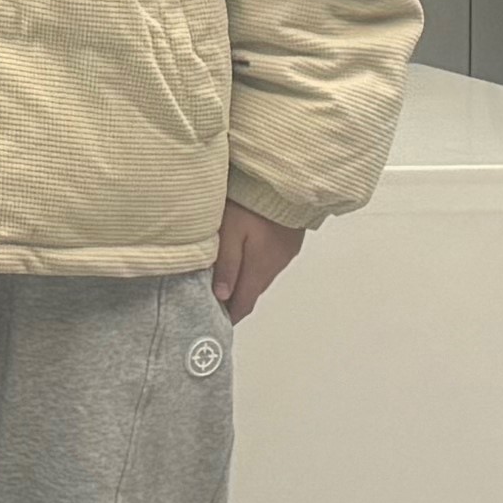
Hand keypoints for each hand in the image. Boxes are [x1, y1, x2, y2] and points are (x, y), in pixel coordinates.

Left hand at [212, 202, 306, 320]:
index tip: (215, 324)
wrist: (285, 178)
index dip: (230, 316)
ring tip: (223, 283)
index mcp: (260, 268)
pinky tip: (242, 259)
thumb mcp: (230, 231)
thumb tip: (222, 297)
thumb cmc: (251, 201)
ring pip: (261, 276)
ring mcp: (285, 252)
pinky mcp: (289, 239)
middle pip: (252, 291)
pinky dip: (254, 266)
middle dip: (235, 301)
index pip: (244, 303)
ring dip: (244, 282)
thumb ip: (226, 264)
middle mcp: (276, 265)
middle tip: (213, 305)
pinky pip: (269, 261)